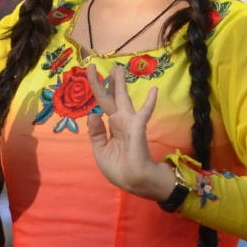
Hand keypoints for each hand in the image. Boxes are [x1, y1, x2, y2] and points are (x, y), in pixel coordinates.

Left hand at [85, 63, 169, 199]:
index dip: (97, 89)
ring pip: (122, 98)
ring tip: (119, 68)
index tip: (92, 72)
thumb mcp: (101, 151)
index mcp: (111, 127)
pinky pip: (144, 112)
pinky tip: (154, 89)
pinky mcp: (137, 127)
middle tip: (111, 66)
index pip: (102, 105)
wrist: (134, 181)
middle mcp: (119, 121)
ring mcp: (129, 122)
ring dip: (120, 84)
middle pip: (112, 97)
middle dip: (110, 81)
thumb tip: (93, 113)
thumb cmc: (119, 169)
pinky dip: (149, 102)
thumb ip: (96, 133)